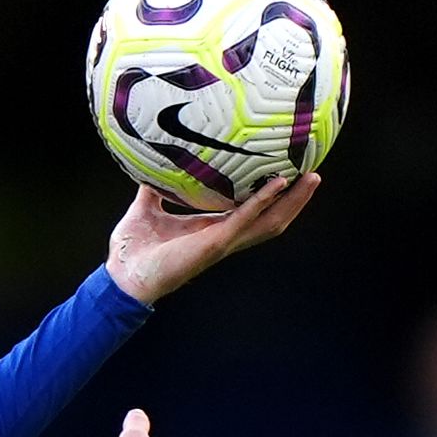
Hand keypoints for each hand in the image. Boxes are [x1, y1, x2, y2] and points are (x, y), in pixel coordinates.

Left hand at [104, 173, 319, 304]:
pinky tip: (277, 184)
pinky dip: (262, 202)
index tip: (289, 173)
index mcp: (213, 228)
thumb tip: (151, 161)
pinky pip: (245, 220)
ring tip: (312, 179)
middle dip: (296, 199)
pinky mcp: (214, 244)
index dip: (274, 197)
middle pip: (272, 218)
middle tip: (315, 174)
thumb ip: (153, 187)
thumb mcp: (147, 207)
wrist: (122, 275)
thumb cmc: (133, 248)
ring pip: (269, 223)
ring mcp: (222, 241)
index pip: (254, 212)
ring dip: (292, 201)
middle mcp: (224, 236)